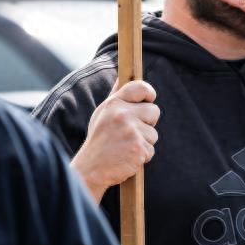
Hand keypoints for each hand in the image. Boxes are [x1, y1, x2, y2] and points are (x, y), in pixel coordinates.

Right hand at [71, 79, 159, 198]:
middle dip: (148, 122)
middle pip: (154, 111)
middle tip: (132, 132)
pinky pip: (151, 150)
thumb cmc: (99, 139)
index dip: (149, 93)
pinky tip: (127, 157)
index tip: (149, 99)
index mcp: (114, 103)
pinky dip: (143, 156)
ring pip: (153, 134)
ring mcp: (131, 132)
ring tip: (126, 146)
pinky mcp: (138, 149)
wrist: (90, 169)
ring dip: (144, 142)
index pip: (140, 87)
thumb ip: (115, 94)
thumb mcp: (102, 113)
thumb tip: (122, 75)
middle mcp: (123, 114)